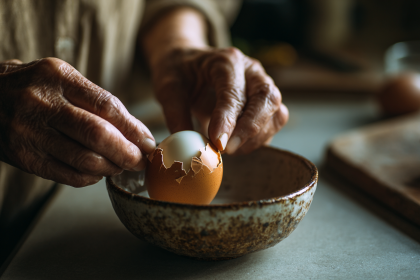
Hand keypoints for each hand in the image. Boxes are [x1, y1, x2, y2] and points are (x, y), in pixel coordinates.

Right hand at [0, 58, 154, 186]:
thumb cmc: (34, 88)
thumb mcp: (62, 79)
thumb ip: (96, 101)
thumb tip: (136, 132)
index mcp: (58, 77)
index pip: (107, 106)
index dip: (134, 128)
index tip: (148, 141)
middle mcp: (42, 103)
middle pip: (98, 135)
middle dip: (127, 153)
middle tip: (140, 161)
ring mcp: (30, 132)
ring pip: (85, 160)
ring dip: (111, 167)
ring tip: (120, 166)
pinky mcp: (24, 157)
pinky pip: (68, 175)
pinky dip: (90, 177)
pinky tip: (97, 172)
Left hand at [150, 47, 288, 153]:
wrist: (188, 64)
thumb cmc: (179, 73)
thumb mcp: (168, 87)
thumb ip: (175, 114)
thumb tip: (188, 146)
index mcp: (226, 61)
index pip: (234, 91)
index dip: (228, 119)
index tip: (218, 142)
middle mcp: (251, 70)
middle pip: (267, 98)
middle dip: (250, 128)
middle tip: (228, 150)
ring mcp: (262, 85)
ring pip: (276, 113)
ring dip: (255, 137)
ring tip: (228, 149)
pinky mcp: (266, 103)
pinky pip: (273, 123)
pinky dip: (258, 140)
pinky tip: (236, 145)